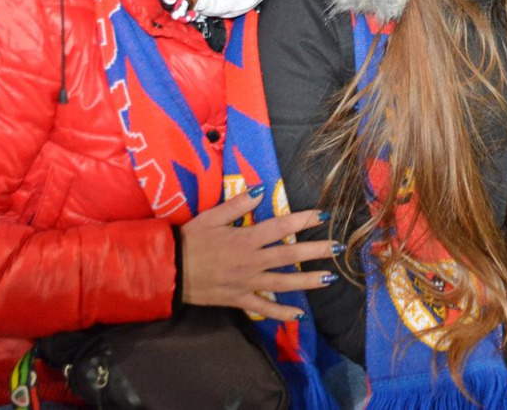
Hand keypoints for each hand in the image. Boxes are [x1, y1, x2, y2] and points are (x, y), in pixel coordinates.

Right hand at [180, 187, 341, 320]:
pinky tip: (300, 315)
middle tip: (338, 247)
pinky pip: (263, 307)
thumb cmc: (189, 240)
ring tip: (330, 278)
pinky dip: (281, 313)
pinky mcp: (238, 299)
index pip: (280, 227)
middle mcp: (251, 261)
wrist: (168, 270)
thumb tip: (260, 190)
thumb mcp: (210, 216)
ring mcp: (246, 282)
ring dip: (308, 281)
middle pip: (289, 255)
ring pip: (283, 282)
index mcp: (245, 238)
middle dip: (316, 250)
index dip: (302, 220)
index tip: (322, 215)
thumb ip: (236, 204)